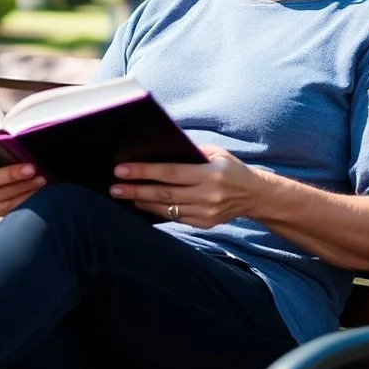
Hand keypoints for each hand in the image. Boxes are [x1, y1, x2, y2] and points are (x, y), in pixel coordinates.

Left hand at [108, 145, 267, 227]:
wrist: (255, 195)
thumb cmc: (230, 168)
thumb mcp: (215, 152)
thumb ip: (189, 150)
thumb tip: (158, 145)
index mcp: (210, 173)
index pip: (170, 172)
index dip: (144, 171)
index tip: (121, 170)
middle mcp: (208, 195)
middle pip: (164, 193)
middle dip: (136, 189)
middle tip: (114, 187)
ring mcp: (206, 212)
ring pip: (167, 209)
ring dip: (142, 201)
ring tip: (124, 194)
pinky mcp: (204, 223)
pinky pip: (175, 218)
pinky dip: (156, 211)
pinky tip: (142, 203)